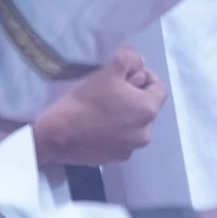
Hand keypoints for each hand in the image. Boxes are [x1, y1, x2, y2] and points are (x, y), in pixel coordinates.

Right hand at [32, 48, 168, 165]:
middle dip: (133, 95)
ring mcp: (130, 149)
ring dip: (124, 113)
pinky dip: (114, 130)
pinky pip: (120, 139)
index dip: (145, 75)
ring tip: (103, 106)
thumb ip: (130, 59)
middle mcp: (145, 133)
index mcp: (148, 110)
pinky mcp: (114, 159)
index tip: (127, 72)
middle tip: (112, 87)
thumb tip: (139, 61)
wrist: (57, 135)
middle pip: (146, 107)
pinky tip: (96, 122)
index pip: (159, 88)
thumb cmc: (85, 100)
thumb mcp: (109, 69)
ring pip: (133, 124)